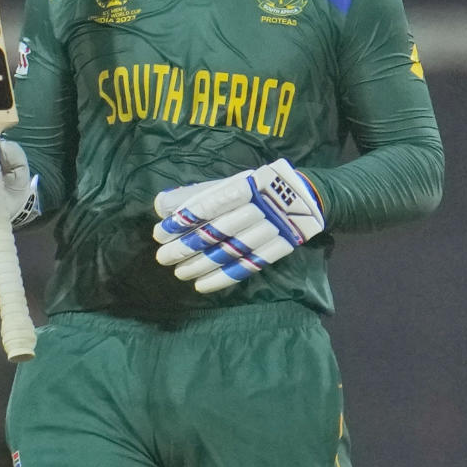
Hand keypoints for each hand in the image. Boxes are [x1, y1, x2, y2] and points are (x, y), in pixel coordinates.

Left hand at [153, 159, 323, 291]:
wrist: (306, 196)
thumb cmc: (258, 185)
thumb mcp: (231, 181)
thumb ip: (198, 193)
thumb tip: (161, 205)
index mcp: (246, 185)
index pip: (209, 205)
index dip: (183, 221)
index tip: (161, 232)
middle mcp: (260, 208)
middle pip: (217, 231)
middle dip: (186, 246)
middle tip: (162, 257)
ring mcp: (272, 229)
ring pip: (230, 251)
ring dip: (201, 265)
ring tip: (179, 273)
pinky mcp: (280, 248)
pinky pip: (248, 266)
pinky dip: (223, 278)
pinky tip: (202, 286)